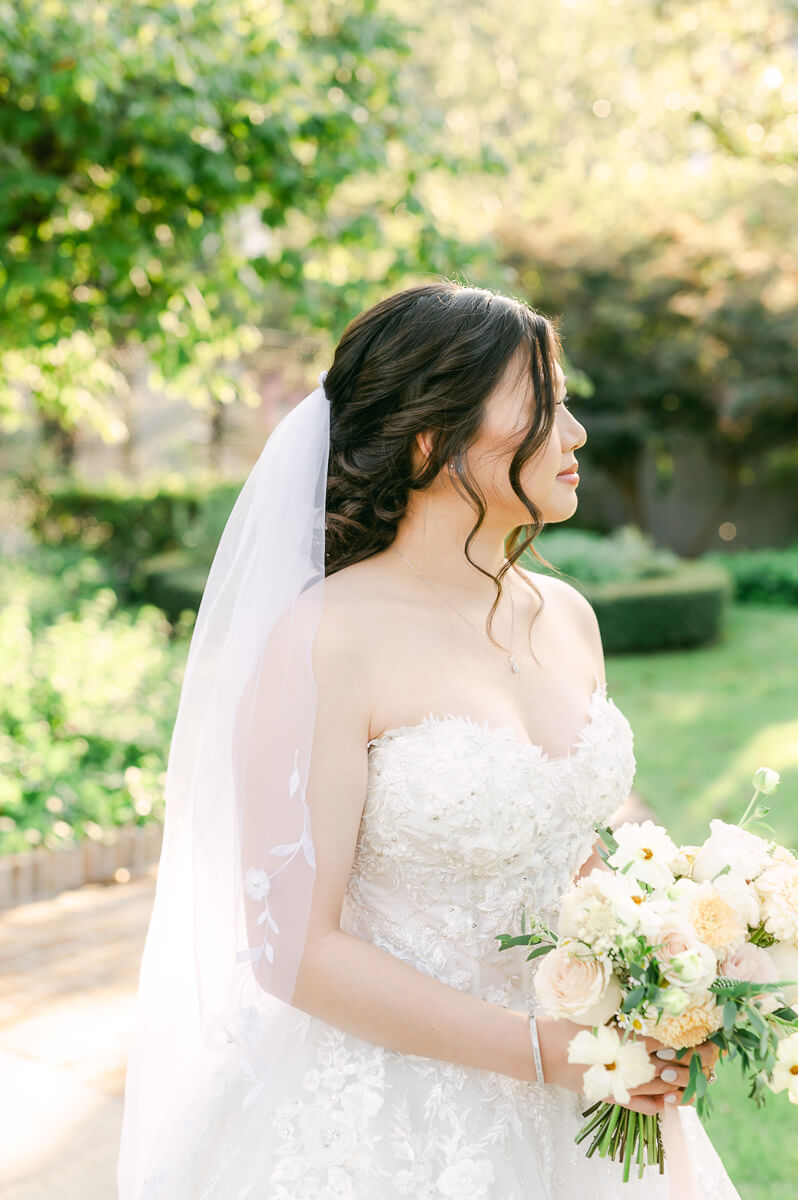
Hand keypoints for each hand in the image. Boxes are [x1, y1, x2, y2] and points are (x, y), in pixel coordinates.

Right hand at [537, 1016, 720, 1115]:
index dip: (691, 1043)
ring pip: (662, 1087)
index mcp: (624, 1038)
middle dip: (696, 1063)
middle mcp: (625, 1062)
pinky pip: (643, 1105)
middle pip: (670, 1066)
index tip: (709, 1039)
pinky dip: (660, 1103)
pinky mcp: (612, 1096)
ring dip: (684, 1083)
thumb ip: (627, 1015)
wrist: (543, 1050)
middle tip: (714, 1057)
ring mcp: (620, 1083)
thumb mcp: (599, 1013)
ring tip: (701, 1077)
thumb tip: (657, 1007)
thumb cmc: (569, 1024)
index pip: (667, 1042)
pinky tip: (671, 1099)